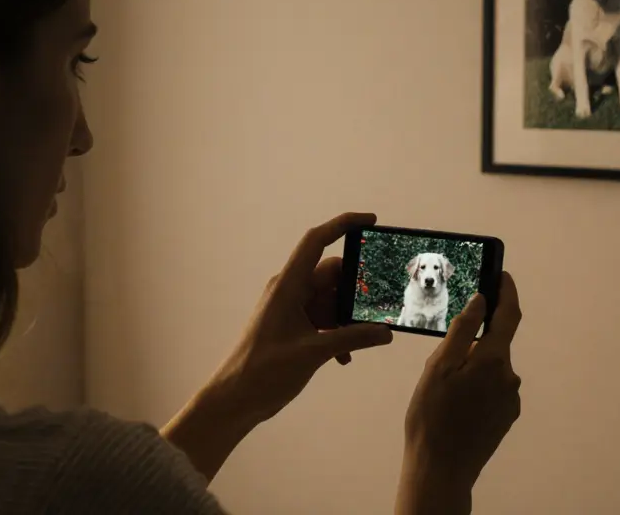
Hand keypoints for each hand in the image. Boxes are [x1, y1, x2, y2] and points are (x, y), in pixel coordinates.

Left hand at [162, 212, 394, 479]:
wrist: (235, 399)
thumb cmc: (263, 371)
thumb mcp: (313, 353)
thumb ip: (352, 338)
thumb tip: (385, 332)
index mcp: (288, 285)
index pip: (316, 241)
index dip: (343, 224)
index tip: (371, 220)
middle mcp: (290, 291)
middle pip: (331, 276)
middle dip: (356, 290)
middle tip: (380, 305)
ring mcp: (292, 310)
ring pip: (330, 301)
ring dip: (348, 319)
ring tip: (365, 340)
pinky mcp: (294, 329)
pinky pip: (323, 321)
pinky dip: (337, 334)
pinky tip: (345, 358)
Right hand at [396, 273, 522, 513]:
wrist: (441, 470)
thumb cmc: (431, 417)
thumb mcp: (438, 367)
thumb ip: (462, 331)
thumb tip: (480, 300)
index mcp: (494, 359)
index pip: (509, 315)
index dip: (507, 292)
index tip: (503, 275)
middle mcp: (510, 377)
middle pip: (494, 345)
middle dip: (473, 342)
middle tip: (441, 360)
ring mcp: (510, 399)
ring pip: (490, 369)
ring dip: (472, 369)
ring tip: (442, 390)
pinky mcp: (506, 417)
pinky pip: (491, 390)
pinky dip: (475, 388)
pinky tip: (454, 406)